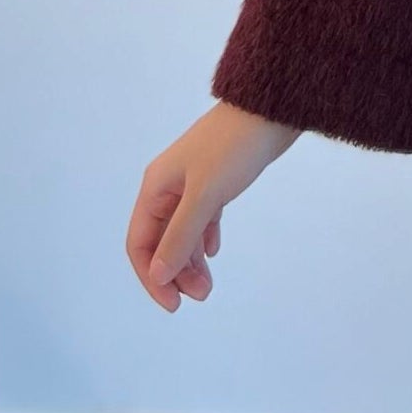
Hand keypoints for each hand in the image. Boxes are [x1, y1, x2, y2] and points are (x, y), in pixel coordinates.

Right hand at [125, 101, 299, 311]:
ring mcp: (193, 182)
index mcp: (156, 187)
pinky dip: (205, 236)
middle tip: (202, 296)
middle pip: (162, 240)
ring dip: (193, 260)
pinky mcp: (218, 179)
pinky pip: (203, 216)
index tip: (173, 303)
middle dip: (176, 272)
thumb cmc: (234, 148)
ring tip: (209, 286)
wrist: (272, 109)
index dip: (151, 276)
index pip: (140, 242)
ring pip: (184, 231)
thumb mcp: (205, 195)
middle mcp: (169, 185)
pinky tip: (214, 251)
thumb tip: (157, 274)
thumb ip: (180, 236)